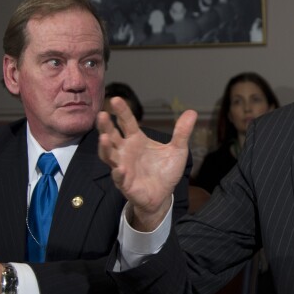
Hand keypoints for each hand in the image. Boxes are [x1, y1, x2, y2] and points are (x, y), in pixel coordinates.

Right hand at [97, 97, 196, 230]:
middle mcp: (125, 151)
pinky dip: (118, 173)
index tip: (115, 99)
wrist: (163, 194)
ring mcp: (123, 166)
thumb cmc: (165, 170)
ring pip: (109, 155)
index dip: (121, 111)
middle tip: (102, 114)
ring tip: (104, 138)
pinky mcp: (125, 183)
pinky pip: (119, 177)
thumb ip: (182, 132)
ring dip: (105, 148)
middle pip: (111, 136)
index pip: (127, 122)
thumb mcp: (178, 150)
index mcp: (136, 140)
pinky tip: (120, 168)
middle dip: (105, 126)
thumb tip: (192, 112)